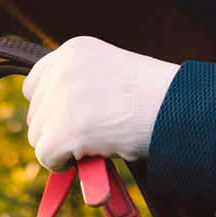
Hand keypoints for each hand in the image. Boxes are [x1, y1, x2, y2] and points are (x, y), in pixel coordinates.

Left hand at [22, 36, 181, 169]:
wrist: (179, 109)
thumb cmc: (155, 98)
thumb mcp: (113, 75)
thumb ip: (82, 87)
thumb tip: (52, 121)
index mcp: (74, 50)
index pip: (36, 83)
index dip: (50, 107)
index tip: (67, 121)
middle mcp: (62, 68)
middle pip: (35, 113)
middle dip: (56, 129)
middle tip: (90, 136)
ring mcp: (61, 98)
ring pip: (39, 137)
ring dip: (63, 147)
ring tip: (98, 142)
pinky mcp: (64, 130)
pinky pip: (46, 157)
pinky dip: (63, 165)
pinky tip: (91, 157)